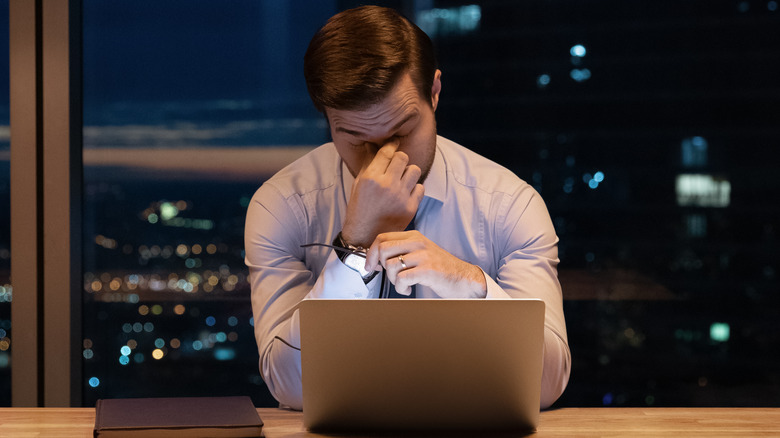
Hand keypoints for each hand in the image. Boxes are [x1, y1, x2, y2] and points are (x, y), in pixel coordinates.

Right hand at [341, 141, 423, 246]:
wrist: (364, 236)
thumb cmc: (359, 209)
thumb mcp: (358, 184)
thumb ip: (368, 164)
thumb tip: (372, 146)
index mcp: (371, 177)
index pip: (386, 152)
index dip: (391, 145)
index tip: (394, 143)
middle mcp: (387, 185)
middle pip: (402, 157)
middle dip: (399, 159)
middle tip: (396, 165)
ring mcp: (400, 196)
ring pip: (414, 170)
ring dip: (409, 172)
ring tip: (402, 180)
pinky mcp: (410, 208)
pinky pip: (421, 188)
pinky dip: (415, 188)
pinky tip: (406, 193)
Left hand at [364, 230, 487, 297]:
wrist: (464, 278)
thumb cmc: (440, 268)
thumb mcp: (420, 253)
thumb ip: (401, 252)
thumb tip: (375, 259)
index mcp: (414, 236)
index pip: (382, 237)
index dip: (371, 253)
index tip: (370, 265)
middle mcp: (418, 242)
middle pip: (383, 249)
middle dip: (381, 266)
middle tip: (390, 276)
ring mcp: (423, 255)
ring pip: (391, 266)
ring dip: (393, 281)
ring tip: (404, 284)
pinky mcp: (428, 270)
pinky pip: (402, 279)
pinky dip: (401, 288)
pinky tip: (408, 289)